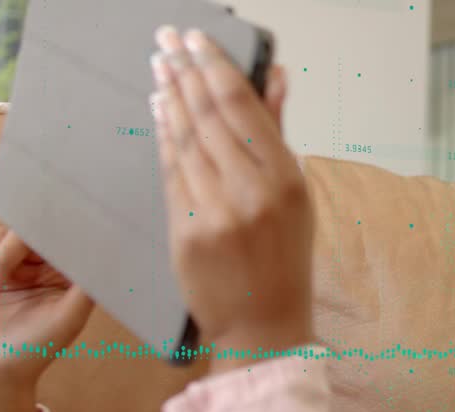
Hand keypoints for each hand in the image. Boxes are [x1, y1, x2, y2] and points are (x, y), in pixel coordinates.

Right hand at [0, 225, 94, 388]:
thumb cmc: (31, 348)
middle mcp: (45, 263)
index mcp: (69, 273)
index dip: (37, 239)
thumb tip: (101, 254)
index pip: (57, 238)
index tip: (22, 259)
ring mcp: (15, 262)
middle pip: (20, 234)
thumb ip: (86, 287)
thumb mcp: (68, 319)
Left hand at [150, 26, 313, 366]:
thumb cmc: (284, 261)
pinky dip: (163, 137)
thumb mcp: (296, 198)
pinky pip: (171, 173)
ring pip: (186, 141)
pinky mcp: (186, 232)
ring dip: (169, 97)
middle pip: (209, 118)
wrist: (264, 328)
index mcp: (288, 182)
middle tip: (166, 40)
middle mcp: (252, 193)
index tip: (197, 40)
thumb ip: (279, 134)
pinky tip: (159, 110)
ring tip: (159, 65)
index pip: (244, 110)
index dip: (216, 69)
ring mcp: (216, 213)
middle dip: (185, 72)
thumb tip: (276, 75)